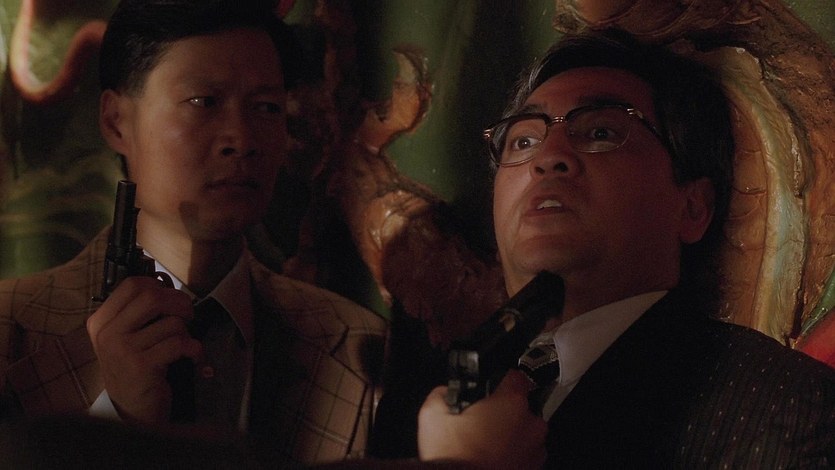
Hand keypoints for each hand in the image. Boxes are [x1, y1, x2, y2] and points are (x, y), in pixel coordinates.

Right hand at [86, 276, 198, 423]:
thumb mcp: (126, 337)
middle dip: (179, 302)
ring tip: (181, 345)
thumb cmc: (134, 367)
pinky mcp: (142, 367)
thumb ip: (139, 311)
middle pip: (152, 297)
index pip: (133, 285)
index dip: (159, 286)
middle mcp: (107, 334)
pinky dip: (194, 349)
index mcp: (101, 321)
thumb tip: (163, 280)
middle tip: (187, 315)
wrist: (131, 410)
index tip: (170, 298)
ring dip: (186, 333)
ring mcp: (123, 351)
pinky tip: (192, 357)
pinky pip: (180, 344)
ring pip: (171, 323)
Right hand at [417, 370, 547, 468]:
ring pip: (523, 433)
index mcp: (511, 403)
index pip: (516, 377)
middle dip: (502, 413)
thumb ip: (441, 394)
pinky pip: (524, 455)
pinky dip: (511, 456)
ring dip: (508, 436)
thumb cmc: (454, 458)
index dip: (500, 380)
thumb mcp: (432, 416)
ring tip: (483, 446)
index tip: (489, 388)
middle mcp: (531, 424)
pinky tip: (490, 461)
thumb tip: (445, 393)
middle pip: (519, 408)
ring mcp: (536, 450)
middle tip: (478, 423)